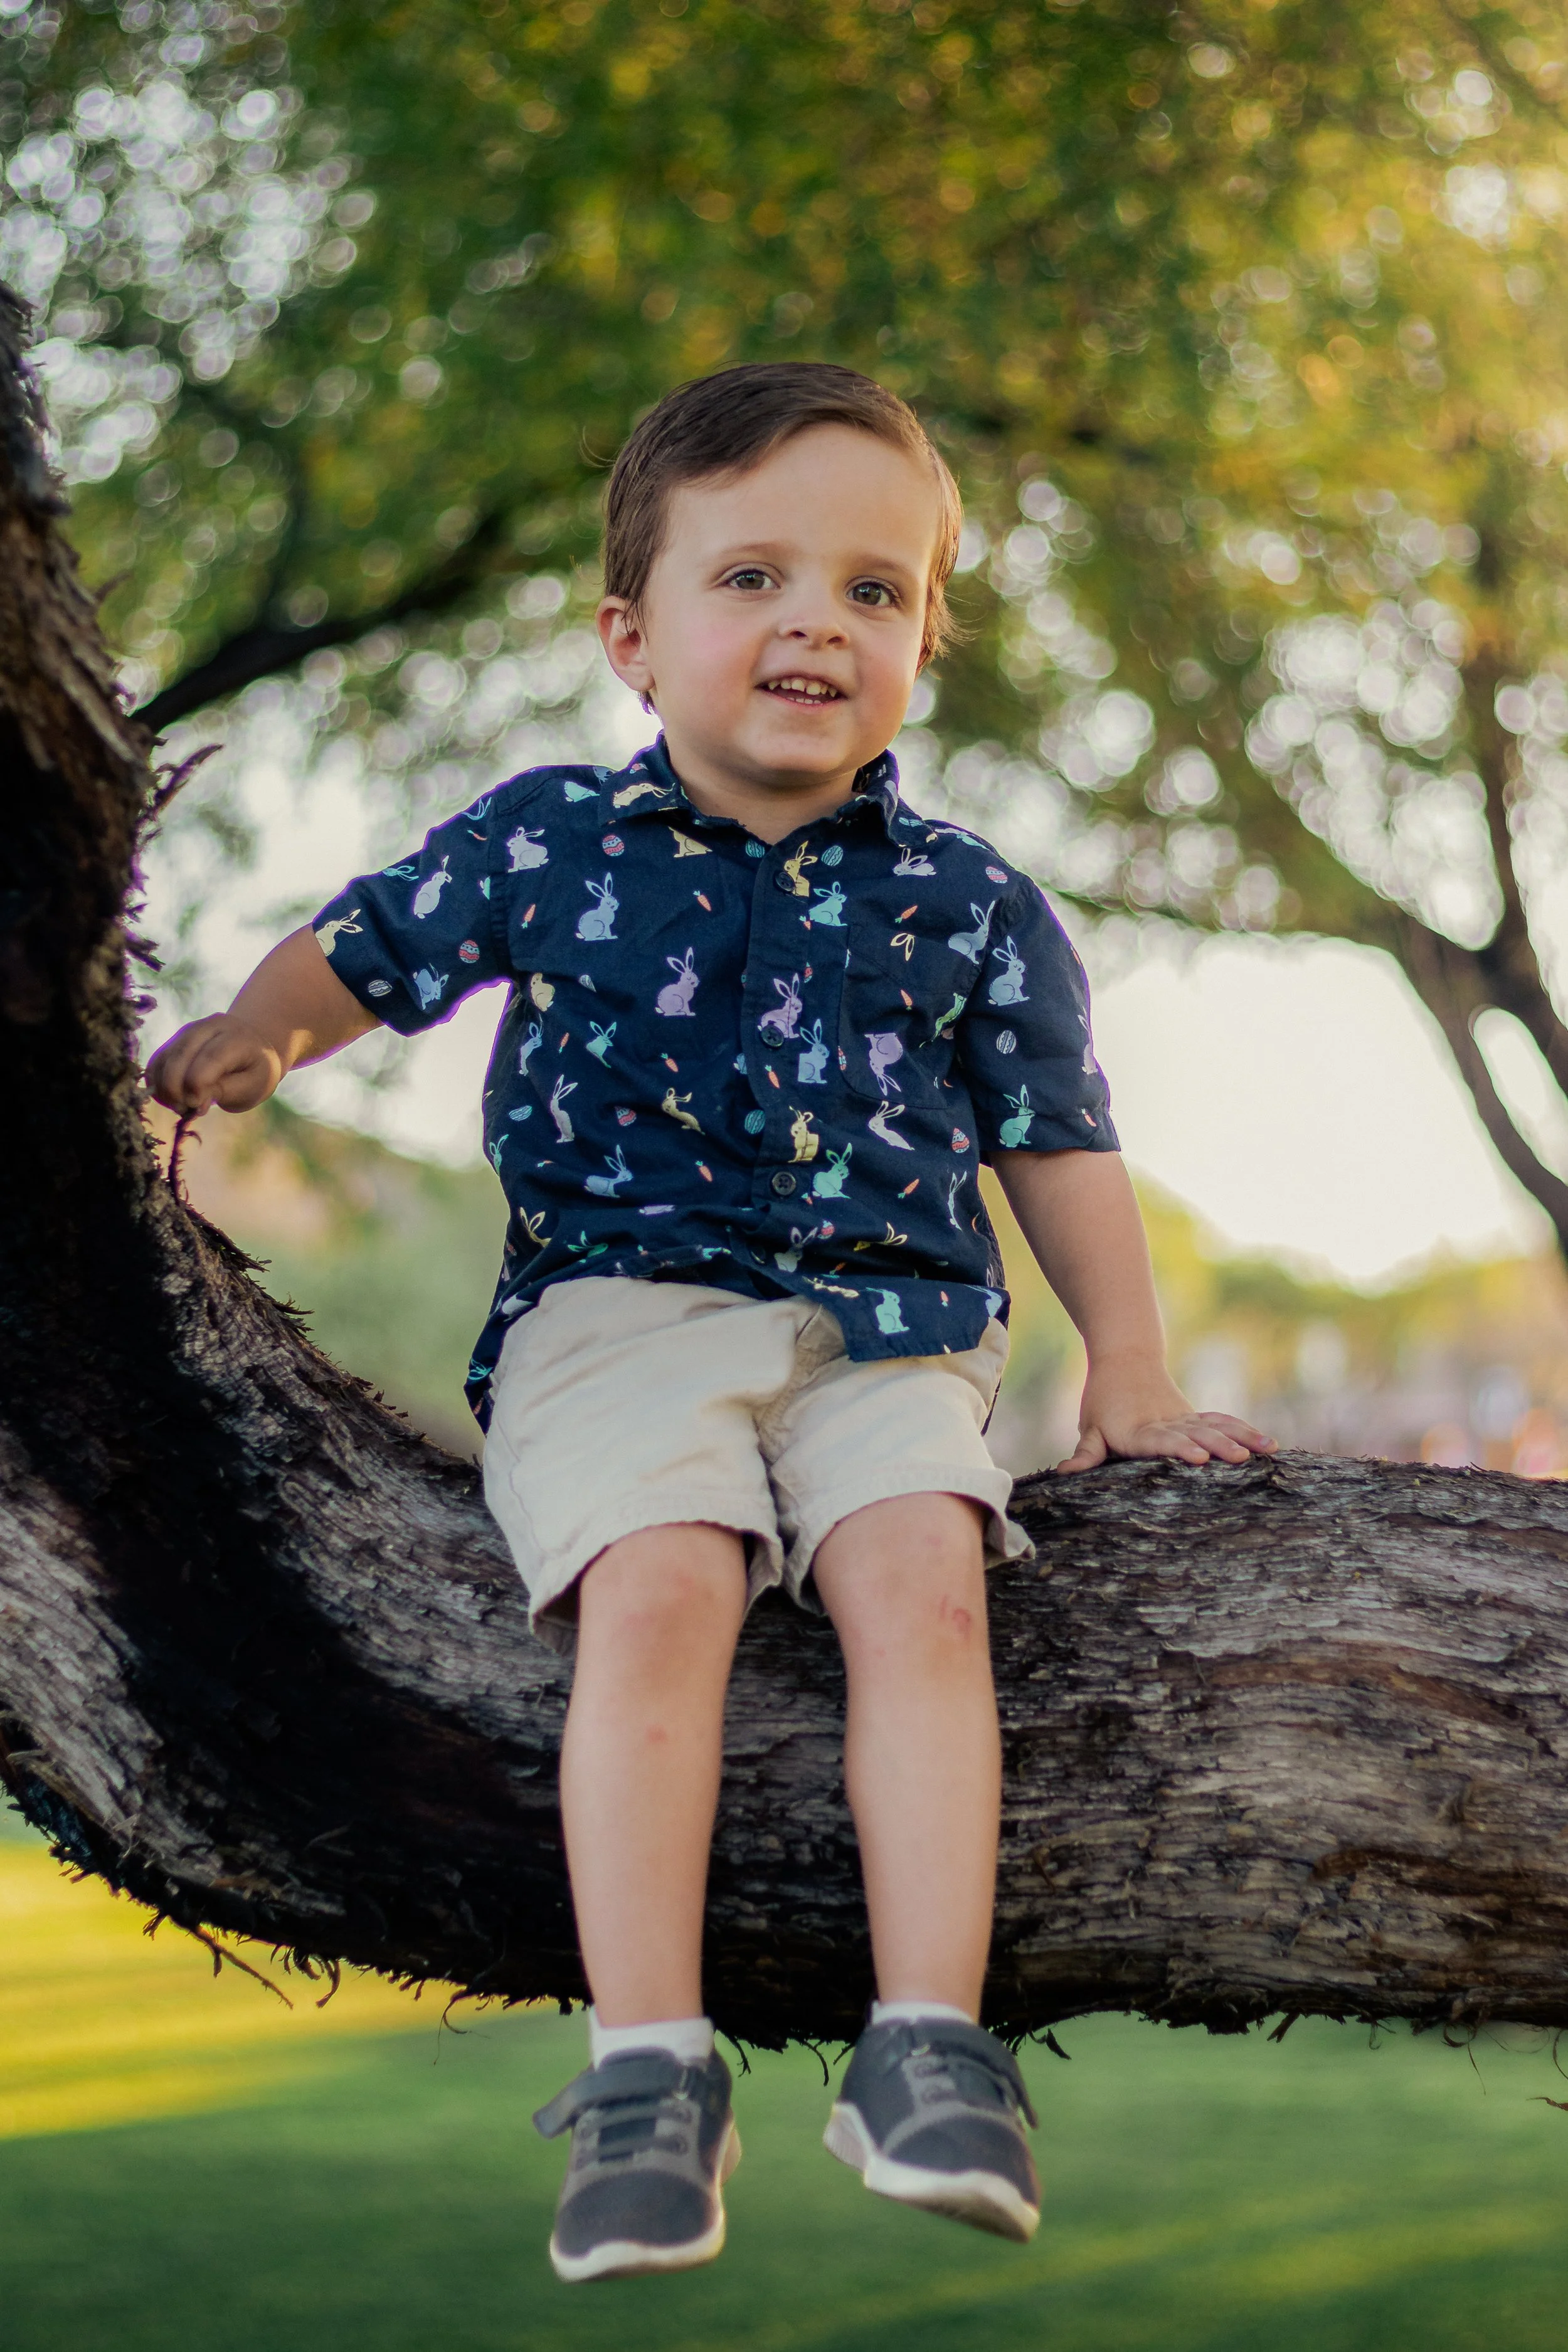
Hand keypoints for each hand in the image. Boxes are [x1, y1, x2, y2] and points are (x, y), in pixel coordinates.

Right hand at [145, 1015, 283, 1115]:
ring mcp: (188, 1032)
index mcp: (236, 1037)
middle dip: (176, 1088)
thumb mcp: (253, 1086)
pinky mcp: (175, 1041)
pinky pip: (156, 1062)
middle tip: (184, 1109)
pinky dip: (157, 1083)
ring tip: (180, 1106)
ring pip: (164, 1058)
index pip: (210, 1057)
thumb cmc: (255, 1072)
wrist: (252, 1049)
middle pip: (181, 1054)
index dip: (197, 1084)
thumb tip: (193, 1102)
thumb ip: (225, 1091)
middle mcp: (209, 1027)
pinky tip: (171, 1099)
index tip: (195, 1106)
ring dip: (164, 1088)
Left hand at [1056, 1365, 1276, 1474]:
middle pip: (1194, 1434)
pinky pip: (1222, 1422)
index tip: (1198, 1457)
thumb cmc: (1104, 1401)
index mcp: (1138, 1432)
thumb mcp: (1091, 1427)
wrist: (1125, 1360)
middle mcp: (1166, 1424)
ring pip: (1214, 1427)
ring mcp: (1184, 1420)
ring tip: (1265, 1450)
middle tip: (1240, 1459)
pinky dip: (1243, 1430)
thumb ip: (1086, 1454)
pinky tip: (1266, 1443)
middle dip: (1218, 1446)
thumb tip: (1065, 1473)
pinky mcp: (1195, 1417)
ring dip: (1240, 1438)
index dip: (1178, 1449)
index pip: (1159, 1442)